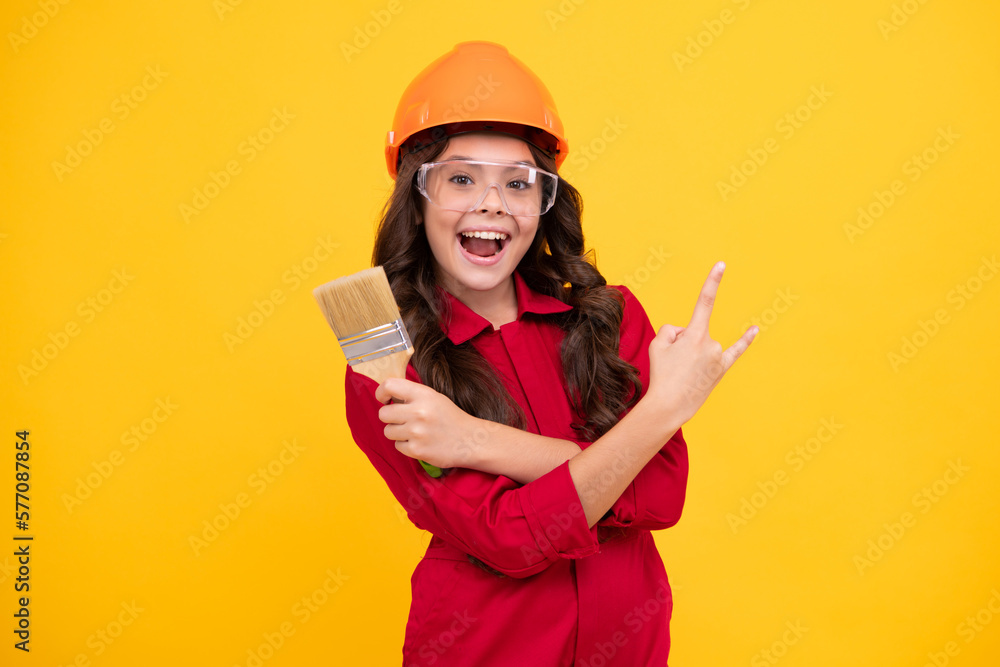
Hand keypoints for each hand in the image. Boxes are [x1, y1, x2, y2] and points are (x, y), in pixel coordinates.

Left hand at [375, 377, 483, 469]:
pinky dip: (406, 445)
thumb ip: (412, 395)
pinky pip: (397, 446)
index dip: (381, 392)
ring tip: (413, 432)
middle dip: (390, 417)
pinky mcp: (417, 450)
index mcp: (423, 395)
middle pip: (383, 413)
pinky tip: (420, 442)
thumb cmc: (450, 417)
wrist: (470, 440)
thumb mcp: (434, 397)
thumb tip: (387, 395)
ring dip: (397, 432)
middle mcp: (418, 412)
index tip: (384, 399)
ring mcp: (416, 432)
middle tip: (402, 419)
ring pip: (388, 431)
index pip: (389, 385)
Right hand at [645, 261, 756, 425]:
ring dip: (690, 354)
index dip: (713, 281)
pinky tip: (755, 329)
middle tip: (672, 365)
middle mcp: (711, 343)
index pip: (705, 301)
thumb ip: (672, 330)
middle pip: (692, 332)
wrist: (669, 406)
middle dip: (680, 344)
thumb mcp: (658, 345)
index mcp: (695, 334)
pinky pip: (736, 350)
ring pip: (702, 344)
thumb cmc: (662, 374)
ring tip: (682, 373)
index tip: (723, 264)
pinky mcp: (722, 369)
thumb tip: (686, 333)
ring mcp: (719, 357)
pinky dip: (746, 339)